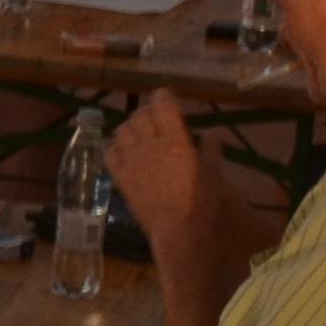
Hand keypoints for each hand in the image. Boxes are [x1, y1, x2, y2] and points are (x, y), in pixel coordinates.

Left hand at [109, 92, 205, 230]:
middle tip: (152, 116)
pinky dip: (114, 146)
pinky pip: (109, 153)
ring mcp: (132, 160)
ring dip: (130, 126)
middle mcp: (150, 145)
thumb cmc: (201, 202)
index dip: (162, 96)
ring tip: (137, 132)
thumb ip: (212, 149)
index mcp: (175, 140)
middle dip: (146, 111)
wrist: (178, 230)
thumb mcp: (213, 173)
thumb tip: (216, 132)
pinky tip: (122, 150)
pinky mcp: (120, 176)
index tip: (164, 96)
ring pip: (122, 131)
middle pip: (140, 115)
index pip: (163, 105)